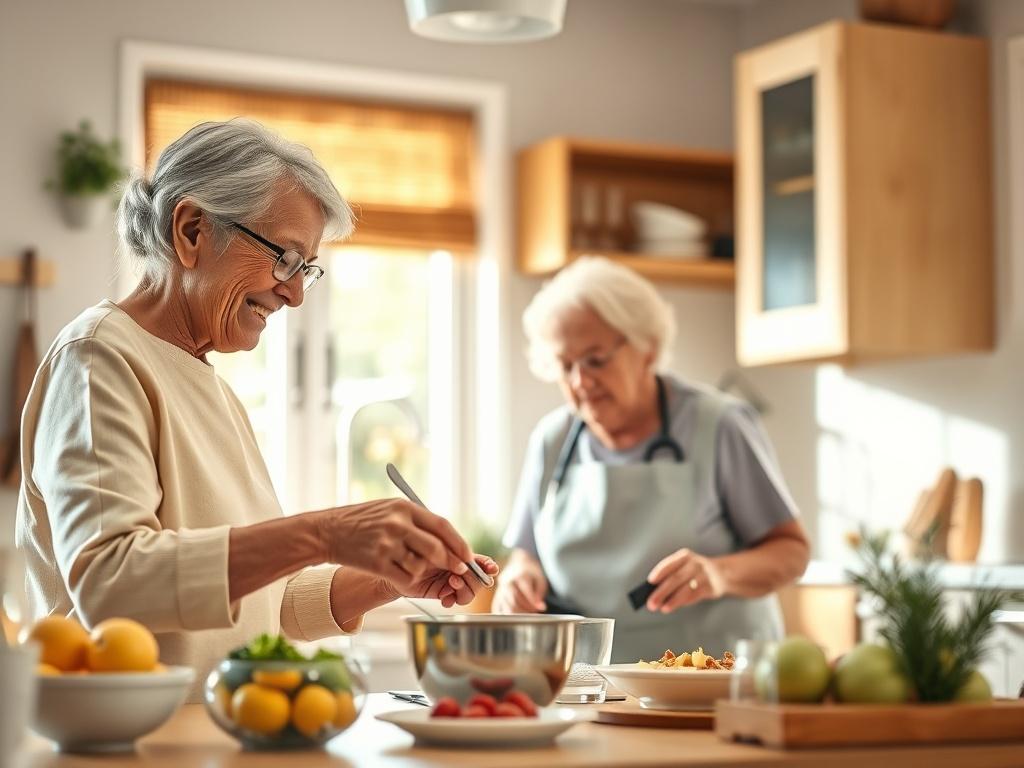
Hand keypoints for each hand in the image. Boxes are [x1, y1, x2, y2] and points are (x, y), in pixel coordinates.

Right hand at [316, 499, 472, 592]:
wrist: (328, 531)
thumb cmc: (362, 521)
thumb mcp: (390, 509)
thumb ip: (416, 520)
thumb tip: (447, 538)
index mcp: (404, 508)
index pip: (442, 526)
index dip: (459, 543)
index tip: (469, 555)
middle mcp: (397, 524)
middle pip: (436, 548)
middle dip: (451, 562)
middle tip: (457, 569)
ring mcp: (387, 544)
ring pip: (421, 566)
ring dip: (422, 571)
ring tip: (409, 565)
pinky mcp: (377, 562)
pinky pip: (405, 578)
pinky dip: (408, 580)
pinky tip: (399, 574)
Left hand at [390, 554, 499, 607]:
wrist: (397, 564)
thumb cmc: (415, 548)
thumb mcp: (436, 546)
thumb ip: (452, 551)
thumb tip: (469, 561)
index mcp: (461, 555)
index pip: (482, 562)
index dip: (489, 566)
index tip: (491, 569)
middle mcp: (459, 569)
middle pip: (480, 578)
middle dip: (471, 579)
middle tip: (455, 577)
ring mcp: (452, 583)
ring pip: (471, 592)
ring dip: (463, 590)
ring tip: (449, 586)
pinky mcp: (444, 594)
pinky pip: (457, 600)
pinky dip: (453, 599)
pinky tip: (444, 597)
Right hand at [492, 552, 547, 613]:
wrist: (519, 565)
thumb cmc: (531, 574)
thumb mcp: (540, 580)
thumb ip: (540, 594)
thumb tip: (540, 607)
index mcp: (520, 575)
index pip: (526, 592)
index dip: (533, 602)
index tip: (541, 608)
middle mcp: (507, 582)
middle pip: (514, 601)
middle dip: (525, 610)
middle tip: (534, 612)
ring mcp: (500, 589)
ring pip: (505, 607)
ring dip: (517, 615)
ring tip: (526, 616)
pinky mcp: (496, 596)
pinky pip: (497, 608)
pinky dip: (504, 615)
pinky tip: (513, 618)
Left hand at [645, 548, 724, 612]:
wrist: (722, 574)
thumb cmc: (694, 572)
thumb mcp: (684, 567)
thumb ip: (671, 576)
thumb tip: (653, 592)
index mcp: (684, 556)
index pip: (670, 564)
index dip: (659, 572)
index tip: (650, 581)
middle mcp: (694, 564)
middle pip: (675, 578)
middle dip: (661, 592)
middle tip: (651, 603)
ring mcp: (703, 575)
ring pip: (685, 589)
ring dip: (672, 600)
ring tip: (662, 608)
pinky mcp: (710, 587)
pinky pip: (694, 595)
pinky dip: (683, 602)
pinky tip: (674, 606)